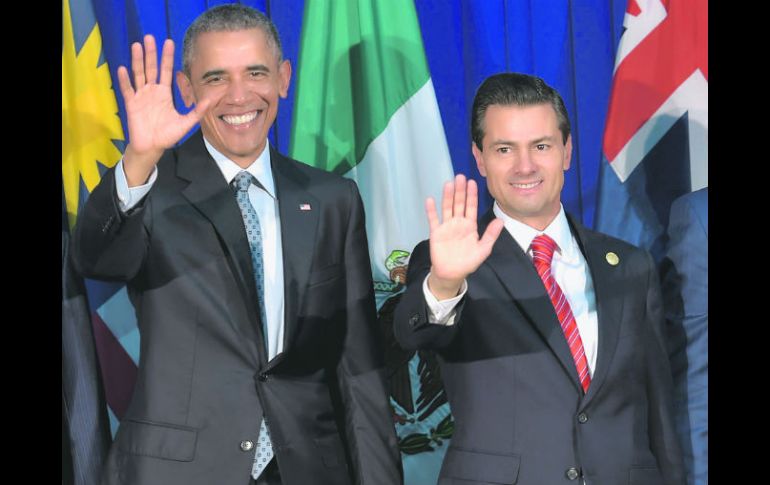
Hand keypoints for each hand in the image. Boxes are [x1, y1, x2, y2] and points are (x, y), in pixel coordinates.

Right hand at [116, 35, 211, 185]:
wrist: (152, 147)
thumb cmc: (167, 135)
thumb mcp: (185, 123)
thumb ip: (197, 112)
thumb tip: (210, 100)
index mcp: (164, 93)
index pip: (165, 71)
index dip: (167, 57)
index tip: (169, 42)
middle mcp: (152, 91)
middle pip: (151, 68)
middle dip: (151, 53)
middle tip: (150, 37)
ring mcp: (141, 96)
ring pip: (138, 74)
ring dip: (137, 60)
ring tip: (136, 46)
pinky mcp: (131, 104)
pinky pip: (127, 90)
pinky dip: (125, 80)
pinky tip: (123, 69)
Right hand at [426, 174, 503, 299]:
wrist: (452, 273)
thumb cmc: (468, 262)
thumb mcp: (483, 249)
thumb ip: (491, 235)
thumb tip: (501, 221)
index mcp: (470, 226)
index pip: (471, 207)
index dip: (472, 195)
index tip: (472, 182)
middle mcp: (458, 223)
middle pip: (459, 204)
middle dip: (460, 191)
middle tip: (460, 176)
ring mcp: (446, 227)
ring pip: (447, 208)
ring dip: (447, 196)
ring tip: (448, 184)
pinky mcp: (436, 233)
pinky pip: (433, 220)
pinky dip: (431, 210)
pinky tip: (430, 200)